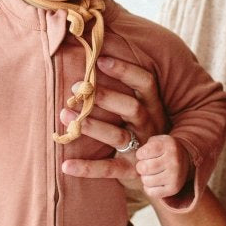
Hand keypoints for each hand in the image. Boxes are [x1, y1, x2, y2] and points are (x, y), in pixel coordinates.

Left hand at [61, 55, 167, 183]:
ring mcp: (141, 150)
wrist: (160, 172)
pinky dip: (87, 168)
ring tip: (64, 115)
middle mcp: (150, 127)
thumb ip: (126, 89)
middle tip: (76, 88)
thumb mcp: (143, 110)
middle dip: (105, 97)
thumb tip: (99, 53)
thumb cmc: (141, 131)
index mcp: (153, 107)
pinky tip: (65, 165)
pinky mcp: (130, 171)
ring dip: (91, 126)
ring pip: (117, 137)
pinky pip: (109, 168)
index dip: (125, 70)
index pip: (145, 84)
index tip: (99, 60)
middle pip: (132, 109)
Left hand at [136, 135, 191, 199]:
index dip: (140, 155)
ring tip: (153, 173)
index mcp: (169, 146)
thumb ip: (144, 145)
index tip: (147, 154)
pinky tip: (156, 181)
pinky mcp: (174, 189)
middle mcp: (174, 161)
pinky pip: (151, 192)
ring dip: (145, 177)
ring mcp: (175, 176)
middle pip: (143, 168)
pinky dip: (149, 188)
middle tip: (148, 165)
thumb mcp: (157, 140)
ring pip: (146, 181)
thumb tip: (130, 157)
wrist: (185, 159)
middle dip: (141, 167)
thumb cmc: (165, 150)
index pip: (142, 153)